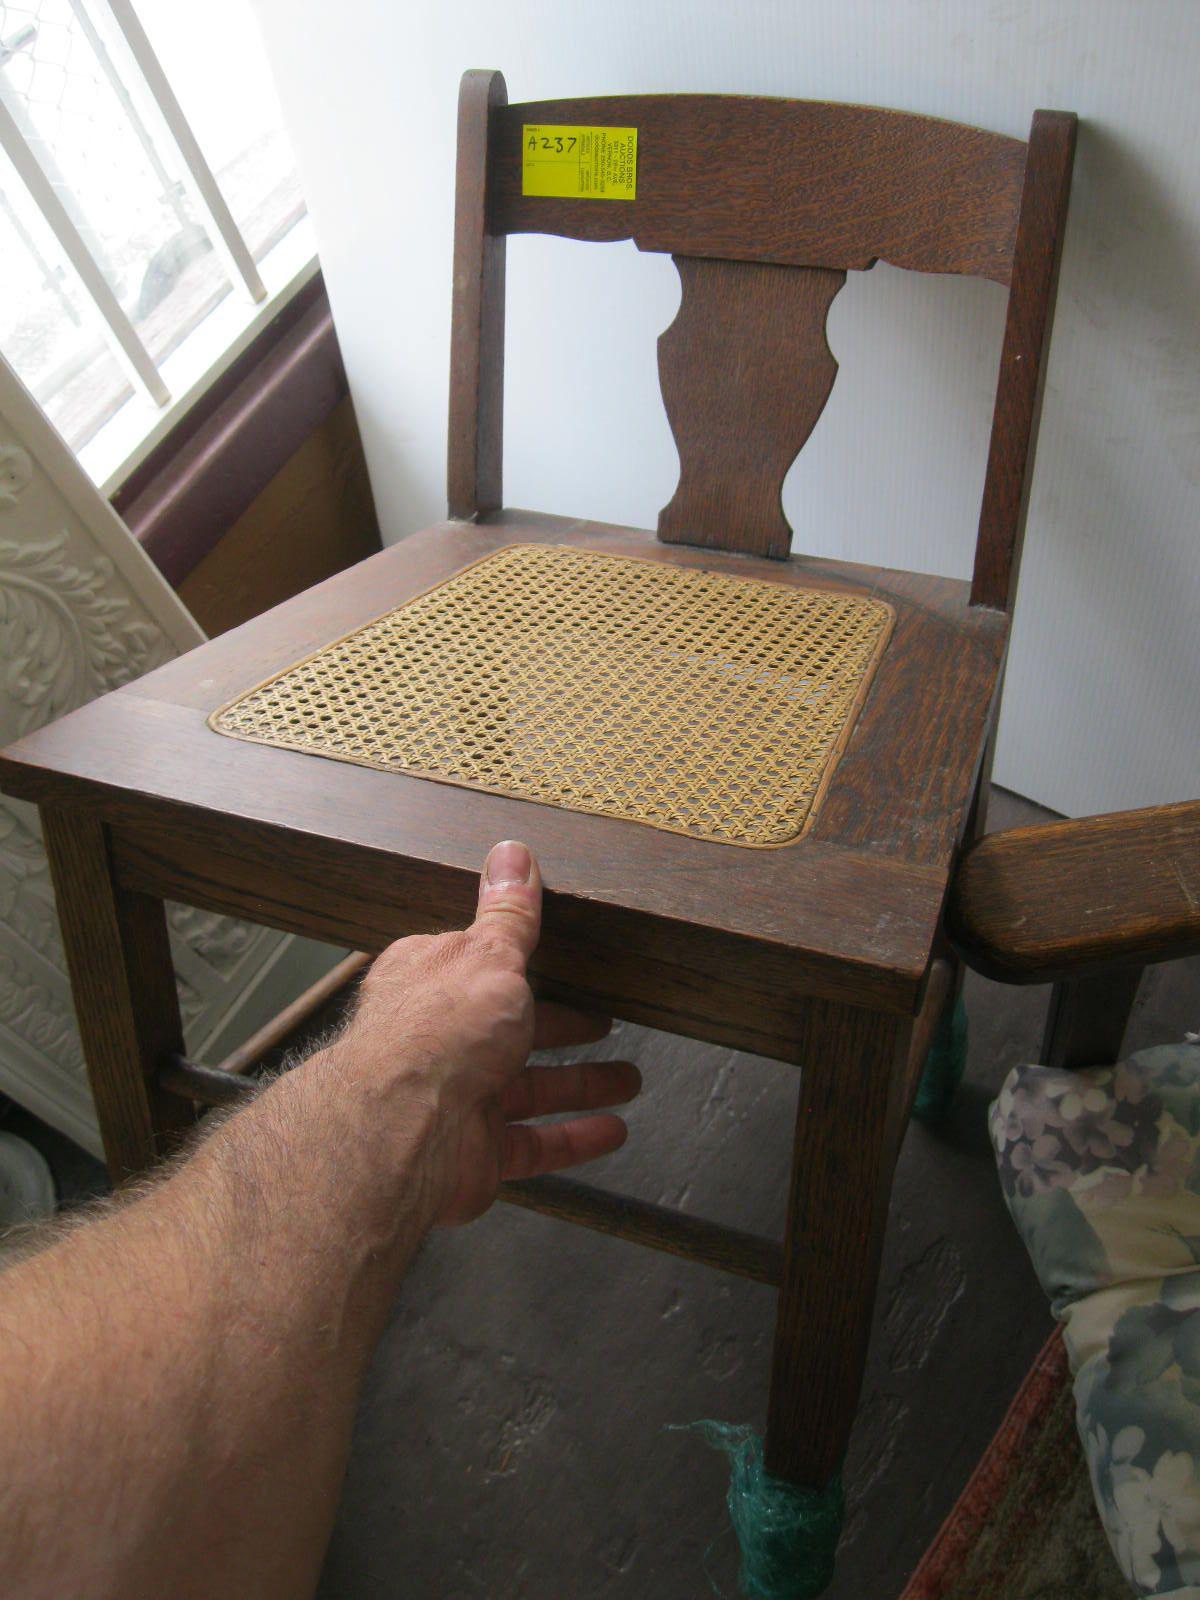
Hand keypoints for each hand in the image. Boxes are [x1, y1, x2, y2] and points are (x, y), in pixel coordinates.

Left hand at [338, 840, 639, 1225]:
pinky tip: (612, 1130)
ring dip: (580, 1084)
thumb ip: (510, 915)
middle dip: (561, 1027)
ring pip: (529, 1088)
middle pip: (513, 1029)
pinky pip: (534, 1144)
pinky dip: (574, 1137)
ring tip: (628, 1081)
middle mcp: (444, 1038)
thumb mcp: (488, 955)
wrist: (401, 1131)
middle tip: (603, 1023)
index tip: (564, 961)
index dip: (523, 963)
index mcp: (436, 980)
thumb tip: (512, 852)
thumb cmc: (437, 1034)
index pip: (483, 963)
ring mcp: (458, 1097)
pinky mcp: (474, 1151)